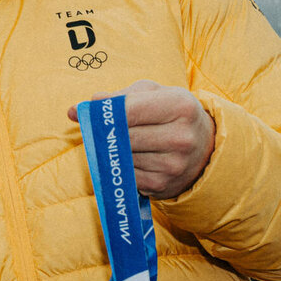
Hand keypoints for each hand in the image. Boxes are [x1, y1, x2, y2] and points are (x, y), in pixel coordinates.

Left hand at [68, 80, 214, 198]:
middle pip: (124, 135)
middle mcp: (181, 137)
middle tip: (94, 129)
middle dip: (105, 132)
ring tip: (121, 142)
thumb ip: (118, 97)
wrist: (204, 149)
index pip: (130, 109)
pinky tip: (130, 159)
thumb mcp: (153, 95)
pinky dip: (121, 166)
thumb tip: (76, 110)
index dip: (104, 112)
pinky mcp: (162, 185)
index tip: (85, 112)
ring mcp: (173, 164)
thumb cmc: (170, 115)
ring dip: (113, 150)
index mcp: (180, 106)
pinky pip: (125, 174)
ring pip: (122, 156)